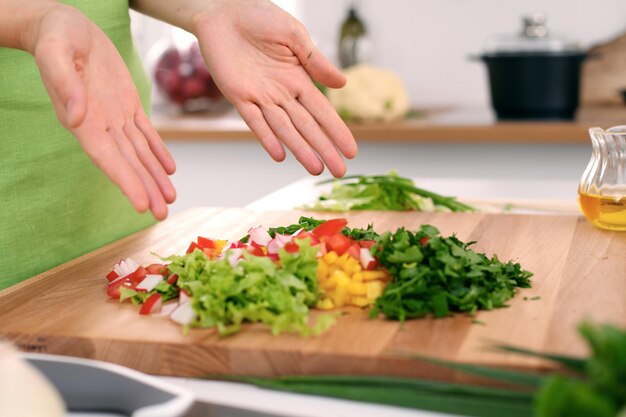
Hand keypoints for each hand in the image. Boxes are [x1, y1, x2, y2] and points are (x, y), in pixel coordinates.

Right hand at [28, 5, 175, 219]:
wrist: (66, 26)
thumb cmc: (56, 37)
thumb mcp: (56, 53)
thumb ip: (64, 84)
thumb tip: (76, 118)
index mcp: (81, 119)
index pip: (106, 157)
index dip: (125, 180)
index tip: (140, 203)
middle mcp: (99, 124)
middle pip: (127, 162)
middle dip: (145, 188)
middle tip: (162, 214)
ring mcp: (114, 116)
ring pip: (140, 153)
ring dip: (155, 176)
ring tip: (170, 198)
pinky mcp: (127, 104)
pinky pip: (146, 132)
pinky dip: (158, 151)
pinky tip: (170, 169)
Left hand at [192, 0, 356, 176]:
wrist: (223, 8)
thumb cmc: (259, 16)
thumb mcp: (294, 35)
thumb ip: (315, 61)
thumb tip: (342, 84)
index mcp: (298, 78)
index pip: (322, 111)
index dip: (336, 131)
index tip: (352, 151)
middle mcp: (281, 93)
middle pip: (307, 126)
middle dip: (324, 149)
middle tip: (339, 172)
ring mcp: (260, 97)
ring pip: (284, 129)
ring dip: (299, 149)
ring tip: (315, 169)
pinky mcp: (238, 95)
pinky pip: (254, 120)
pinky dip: (266, 137)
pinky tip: (280, 154)